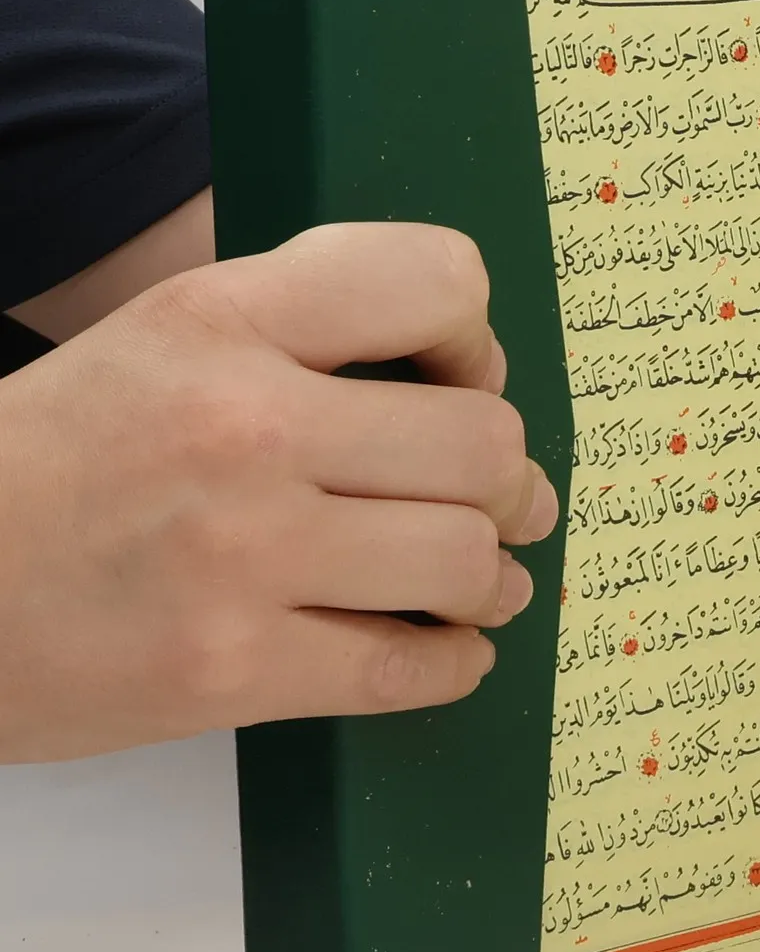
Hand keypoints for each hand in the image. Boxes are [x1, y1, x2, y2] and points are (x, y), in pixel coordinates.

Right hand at [0, 223, 558, 761]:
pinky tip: (444, 648)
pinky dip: (452, 664)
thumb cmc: (56, 461)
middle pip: (482, 443)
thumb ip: (305, 335)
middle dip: (510, 483)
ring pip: (466, 559)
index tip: (462, 378)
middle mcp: (239, 427)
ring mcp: (238, 555)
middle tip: (506, 503)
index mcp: (220, 321)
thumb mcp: (160, 342)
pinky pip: (411, 669)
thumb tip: (478, 379)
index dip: (476, 336)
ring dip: (493, 579)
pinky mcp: (229, 671)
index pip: (436, 281)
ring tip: (481, 581)